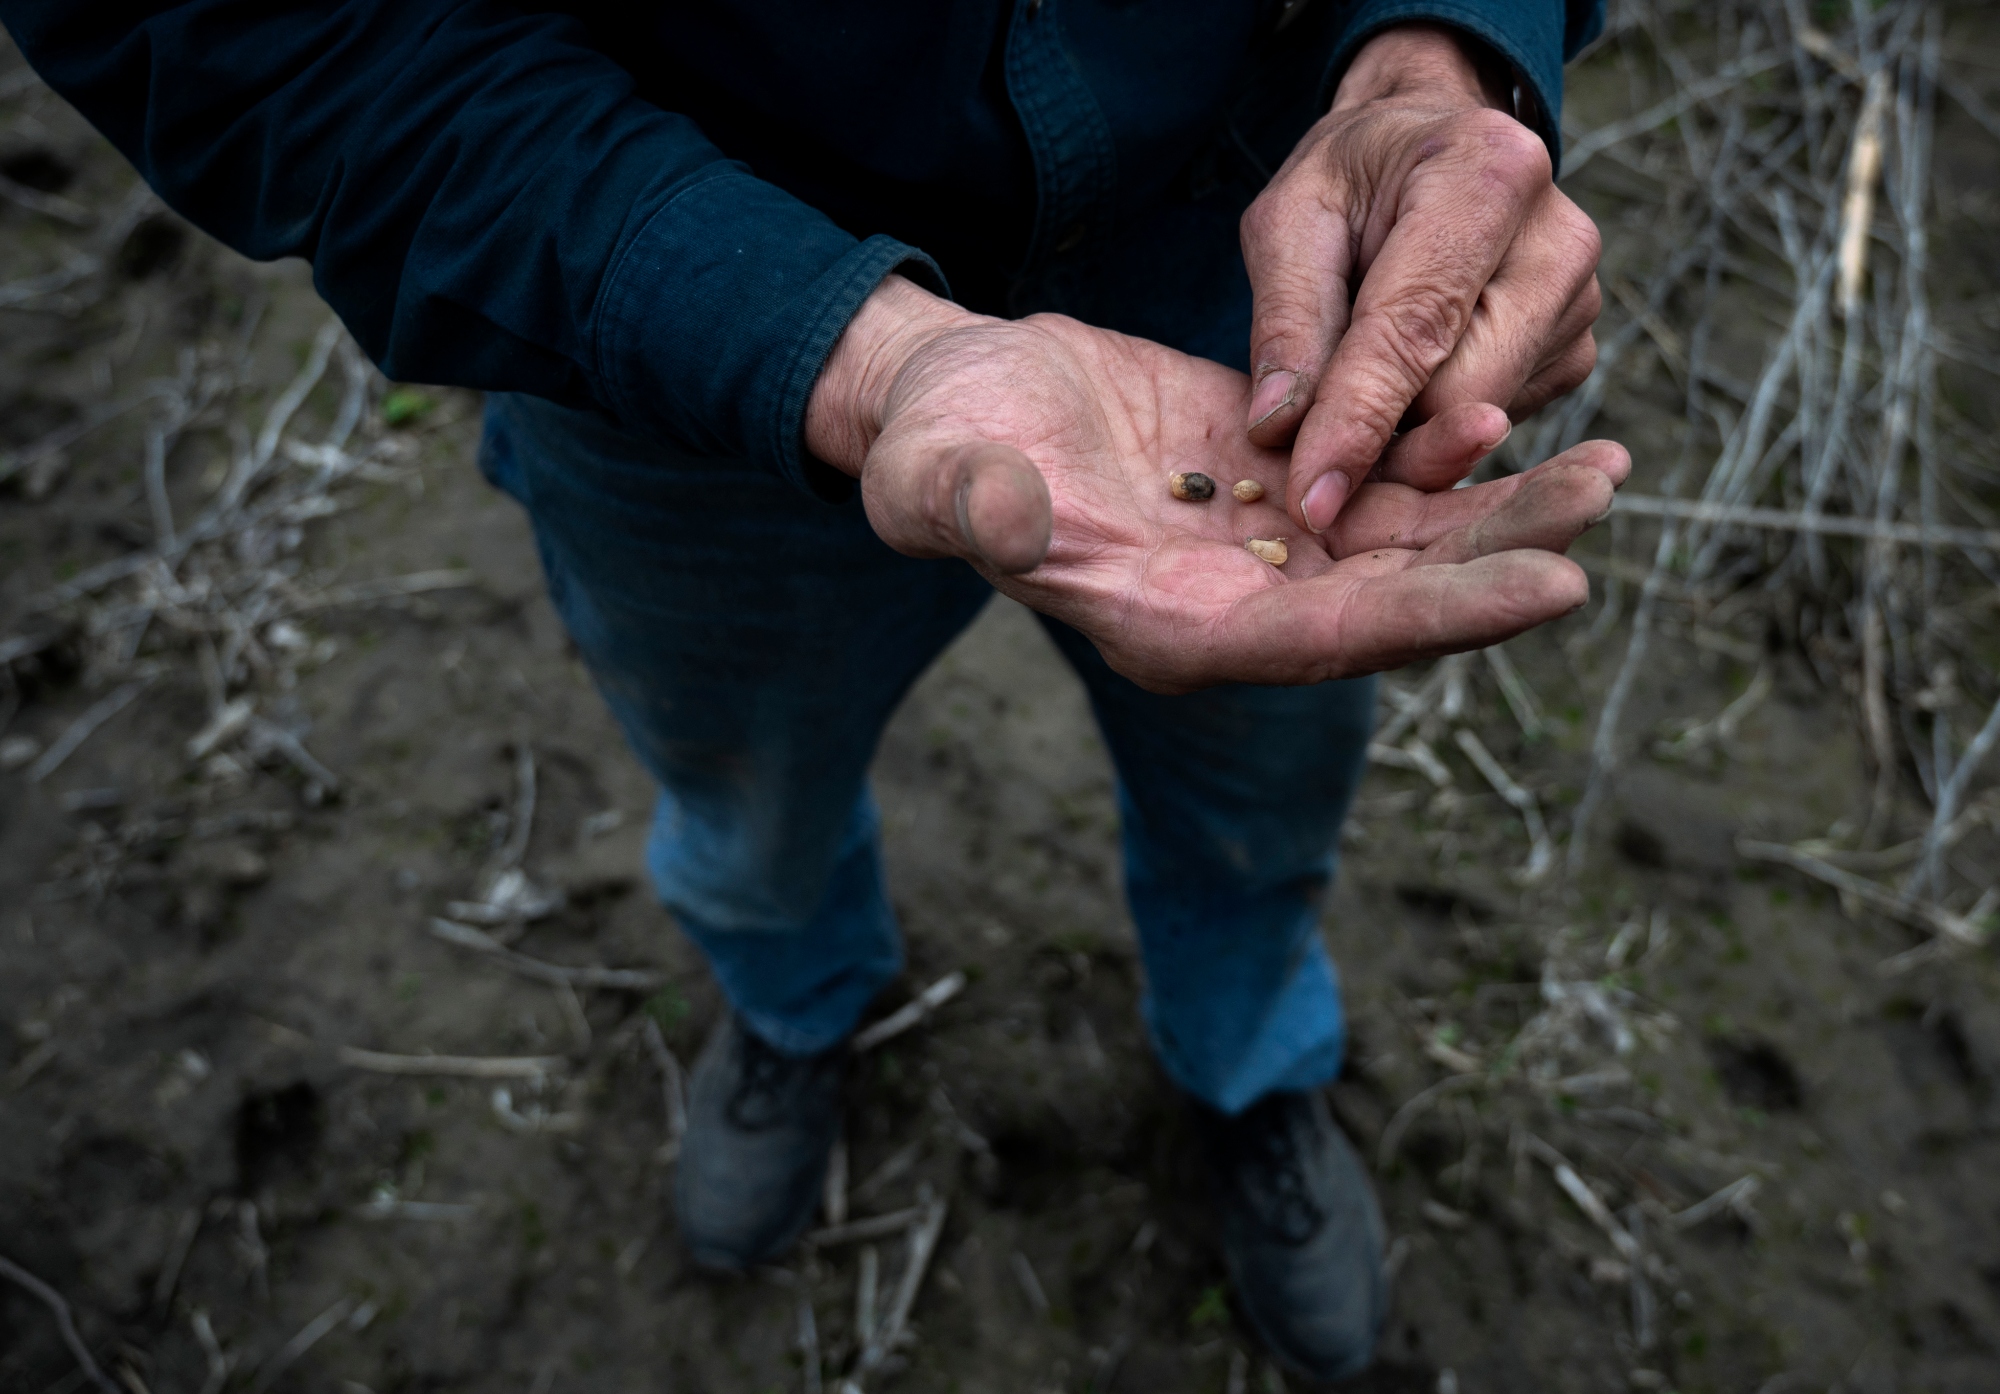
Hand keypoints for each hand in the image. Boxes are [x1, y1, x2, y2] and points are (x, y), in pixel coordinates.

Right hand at [806, 277, 1626, 693]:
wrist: (962, 402)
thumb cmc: (937, 446)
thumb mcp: (934, 474)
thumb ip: (966, 506)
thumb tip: (1010, 520)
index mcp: (1172, 627)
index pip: (1325, 639)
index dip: (1437, 617)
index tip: (1549, 587)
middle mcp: (1237, 604)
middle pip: (1391, 604)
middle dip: (1495, 567)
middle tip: (1596, 518)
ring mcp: (1264, 547)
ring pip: (1404, 547)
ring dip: (1498, 518)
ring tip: (1605, 470)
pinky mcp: (1277, 479)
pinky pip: (1382, 481)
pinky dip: (1448, 462)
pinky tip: (1519, 425)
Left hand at [1240, 24, 1603, 534]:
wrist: (1428, 146)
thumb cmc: (1352, 177)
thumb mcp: (1290, 221)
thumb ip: (1284, 322)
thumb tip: (1277, 430)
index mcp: (1489, 176)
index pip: (1417, 330)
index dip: (1358, 422)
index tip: (1311, 499)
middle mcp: (1558, 241)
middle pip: (1461, 395)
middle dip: (1381, 437)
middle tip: (1307, 445)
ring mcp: (1580, 304)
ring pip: (1476, 422)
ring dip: (1404, 431)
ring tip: (1359, 374)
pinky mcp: (1574, 355)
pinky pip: (1491, 425)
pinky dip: (1435, 424)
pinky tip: (1409, 372)